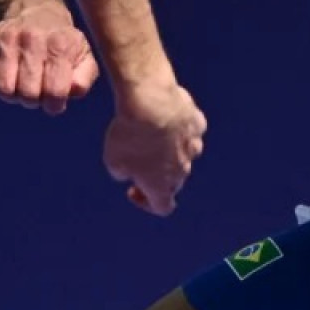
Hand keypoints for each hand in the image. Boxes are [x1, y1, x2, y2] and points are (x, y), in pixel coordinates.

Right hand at [0, 0, 97, 114]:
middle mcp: (33, 38)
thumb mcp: (84, 58)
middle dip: (34, 101)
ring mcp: (8, 37)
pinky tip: (8, 75)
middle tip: (38, 92)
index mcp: (61, 44)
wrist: (37, 12)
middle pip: (28, 94)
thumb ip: (83, 79)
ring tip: (22, 85)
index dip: (54, 105)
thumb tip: (70, 91)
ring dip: (13, 95)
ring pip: (4, 88)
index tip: (54, 101)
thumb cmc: (63, 44)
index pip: (54, 91)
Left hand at [103, 83, 206, 215]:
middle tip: (137, 159)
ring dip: (171, 150)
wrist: (150, 102)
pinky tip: (165, 116)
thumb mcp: (113, 160)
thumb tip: (130, 170)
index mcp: (162, 187)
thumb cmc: (129, 135)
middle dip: (158, 175)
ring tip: (151, 133)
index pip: (162, 207)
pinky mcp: (197, 124)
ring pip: (184, 155)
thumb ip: (123, 172)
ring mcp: (193, 147)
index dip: (146, 202)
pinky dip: (179, 127)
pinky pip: (190, 130)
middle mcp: (182, 170)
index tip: (132, 189)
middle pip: (173, 181)